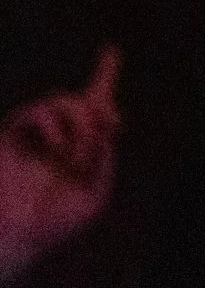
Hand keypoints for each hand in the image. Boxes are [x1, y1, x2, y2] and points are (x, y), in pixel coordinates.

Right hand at [0, 45, 119, 287]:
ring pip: (60, 99)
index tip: (111, 50)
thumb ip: (103, 160)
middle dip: (101, 109)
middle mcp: (58, 136)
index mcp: (80, 147)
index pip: (94, 106)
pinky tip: (61, 149)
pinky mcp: (11, 136)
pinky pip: (36, 112)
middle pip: (82, 98)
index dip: (104, 76)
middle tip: (111, 126)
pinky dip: (56, 126)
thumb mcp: (94, 194)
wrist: (17, 237)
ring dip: (80, 122)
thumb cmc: (54, 224)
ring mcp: (33, 135)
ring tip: (78, 153)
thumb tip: (102, 128)